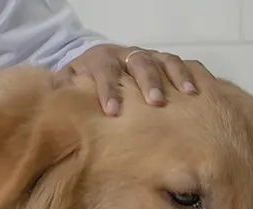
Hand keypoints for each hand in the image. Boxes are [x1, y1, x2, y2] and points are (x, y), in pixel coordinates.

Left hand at [54, 44, 199, 115]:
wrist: (91, 65)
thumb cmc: (80, 82)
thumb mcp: (66, 85)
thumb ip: (62, 92)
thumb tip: (53, 104)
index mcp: (99, 59)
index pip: (104, 71)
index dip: (109, 89)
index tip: (113, 111)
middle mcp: (124, 54)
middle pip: (138, 62)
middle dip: (147, 82)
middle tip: (155, 102)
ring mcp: (144, 57)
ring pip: (162, 60)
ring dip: (175, 76)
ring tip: (188, 94)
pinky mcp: (159, 62)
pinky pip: (176, 63)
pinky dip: (189, 73)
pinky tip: (198, 90)